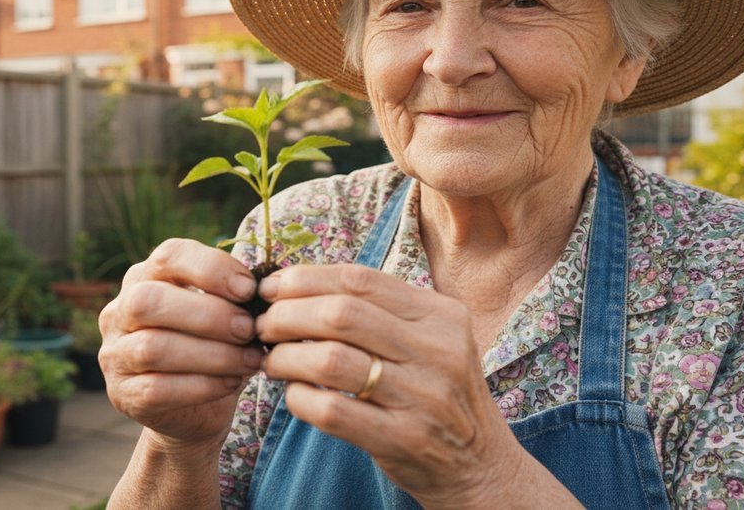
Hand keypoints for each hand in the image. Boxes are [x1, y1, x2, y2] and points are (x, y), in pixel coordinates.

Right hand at [98, 239, 263, 453]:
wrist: (195, 411)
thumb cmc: (212, 348)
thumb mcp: (221, 314)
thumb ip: (232, 297)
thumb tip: (265, 290)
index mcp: (144, 278)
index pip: (168, 256)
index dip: (210, 268)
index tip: (249, 290)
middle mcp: (119, 311)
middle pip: (149, 300)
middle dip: (208, 315)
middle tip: (249, 329)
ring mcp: (115, 354)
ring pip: (153, 347)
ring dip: (212, 354)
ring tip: (250, 360)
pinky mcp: (123, 394)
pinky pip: (158, 389)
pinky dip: (202, 385)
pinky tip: (231, 383)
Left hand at [256, 264, 526, 507]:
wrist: (480, 466)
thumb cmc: (436, 393)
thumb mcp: (427, 341)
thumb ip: (377, 312)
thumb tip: (295, 286)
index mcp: (441, 314)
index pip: (359, 279)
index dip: (305, 278)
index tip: (272, 288)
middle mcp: (438, 350)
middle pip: (341, 314)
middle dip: (287, 315)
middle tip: (263, 326)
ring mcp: (424, 397)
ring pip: (331, 360)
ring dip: (286, 357)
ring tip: (271, 361)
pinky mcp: (405, 439)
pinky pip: (333, 410)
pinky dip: (301, 398)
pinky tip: (294, 395)